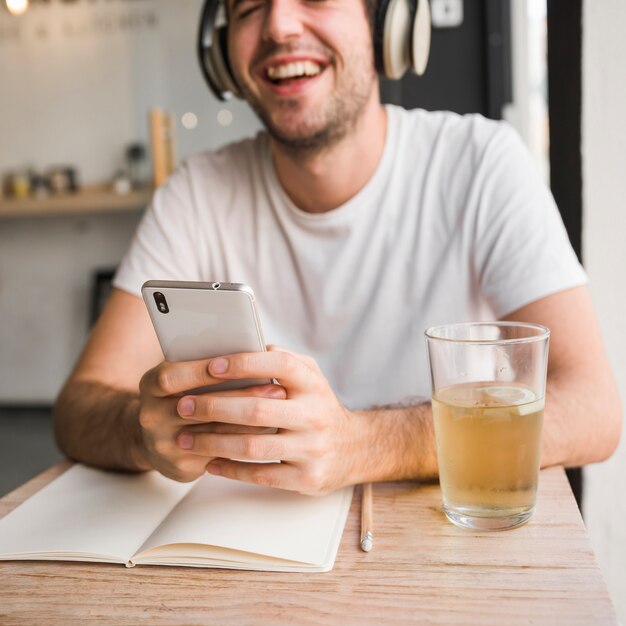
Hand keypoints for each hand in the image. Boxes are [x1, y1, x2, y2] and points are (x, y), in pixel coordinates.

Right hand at [137, 359, 285, 481]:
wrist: (158, 438)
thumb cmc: (186, 394)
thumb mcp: (186, 375)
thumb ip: (210, 365)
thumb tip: (255, 352)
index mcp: (151, 385)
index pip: (172, 377)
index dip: (201, 372)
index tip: (235, 365)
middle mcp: (151, 416)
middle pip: (197, 407)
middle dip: (240, 397)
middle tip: (277, 388)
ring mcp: (163, 444)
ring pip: (212, 433)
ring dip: (251, 421)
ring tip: (281, 409)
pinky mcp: (180, 467)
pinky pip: (218, 455)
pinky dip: (245, 442)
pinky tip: (270, 433)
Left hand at [175, 346, 359, 494]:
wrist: (355, 449)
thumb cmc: (319, 406)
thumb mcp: (311, 377)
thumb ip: (283, 360)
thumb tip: (247, 344)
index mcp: (313, 384)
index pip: (279, 365)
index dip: (243, 364)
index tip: (210, 367)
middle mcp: (314, 414)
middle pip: (257, 410)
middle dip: (213, 408)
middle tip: (182, 407)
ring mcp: (312, 448)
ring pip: (253, 446)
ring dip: (212, 443)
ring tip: (185, 439)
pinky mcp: (307, 477)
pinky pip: (260, 475)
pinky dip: (230, 469)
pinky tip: (209, 464)